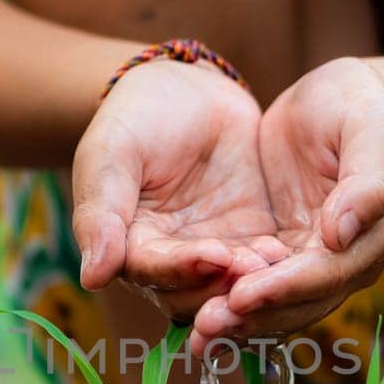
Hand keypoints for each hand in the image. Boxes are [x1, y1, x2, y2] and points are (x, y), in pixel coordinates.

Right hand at [71, 60, 287, 321]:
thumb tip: (92, 277)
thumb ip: (101, 213)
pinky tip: (290, 251)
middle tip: (255, 269)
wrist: (185, 88)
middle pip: (194, 295)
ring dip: (252, 283)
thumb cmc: (135, 118)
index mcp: (129, 248)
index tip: (214, 255)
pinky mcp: (250, 239)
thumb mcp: (112, 154)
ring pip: (231, 287)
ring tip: (275, 261)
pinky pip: (263, 263)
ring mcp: (213, 253)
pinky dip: (276, 265)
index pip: (152, 273)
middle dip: (224, 287)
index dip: (182, 269)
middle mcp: (171, 262)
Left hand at [191, 57, 383, 353]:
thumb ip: (367, 181)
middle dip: (252, 319)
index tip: (241, 295)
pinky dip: (228, 301)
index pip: (327, 274)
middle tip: (205, 329)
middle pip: (298, 304)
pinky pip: (256, 285)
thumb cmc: (359, 105)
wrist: (339, 98)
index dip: (284, 288)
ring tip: (196, 337)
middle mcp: (345, 262)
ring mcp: (311, 261)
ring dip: (237, 322)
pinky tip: (193, 315)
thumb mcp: (371, 128)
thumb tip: (342, 233)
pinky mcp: (281, 252)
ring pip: (275, 305)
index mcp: (372, 237)